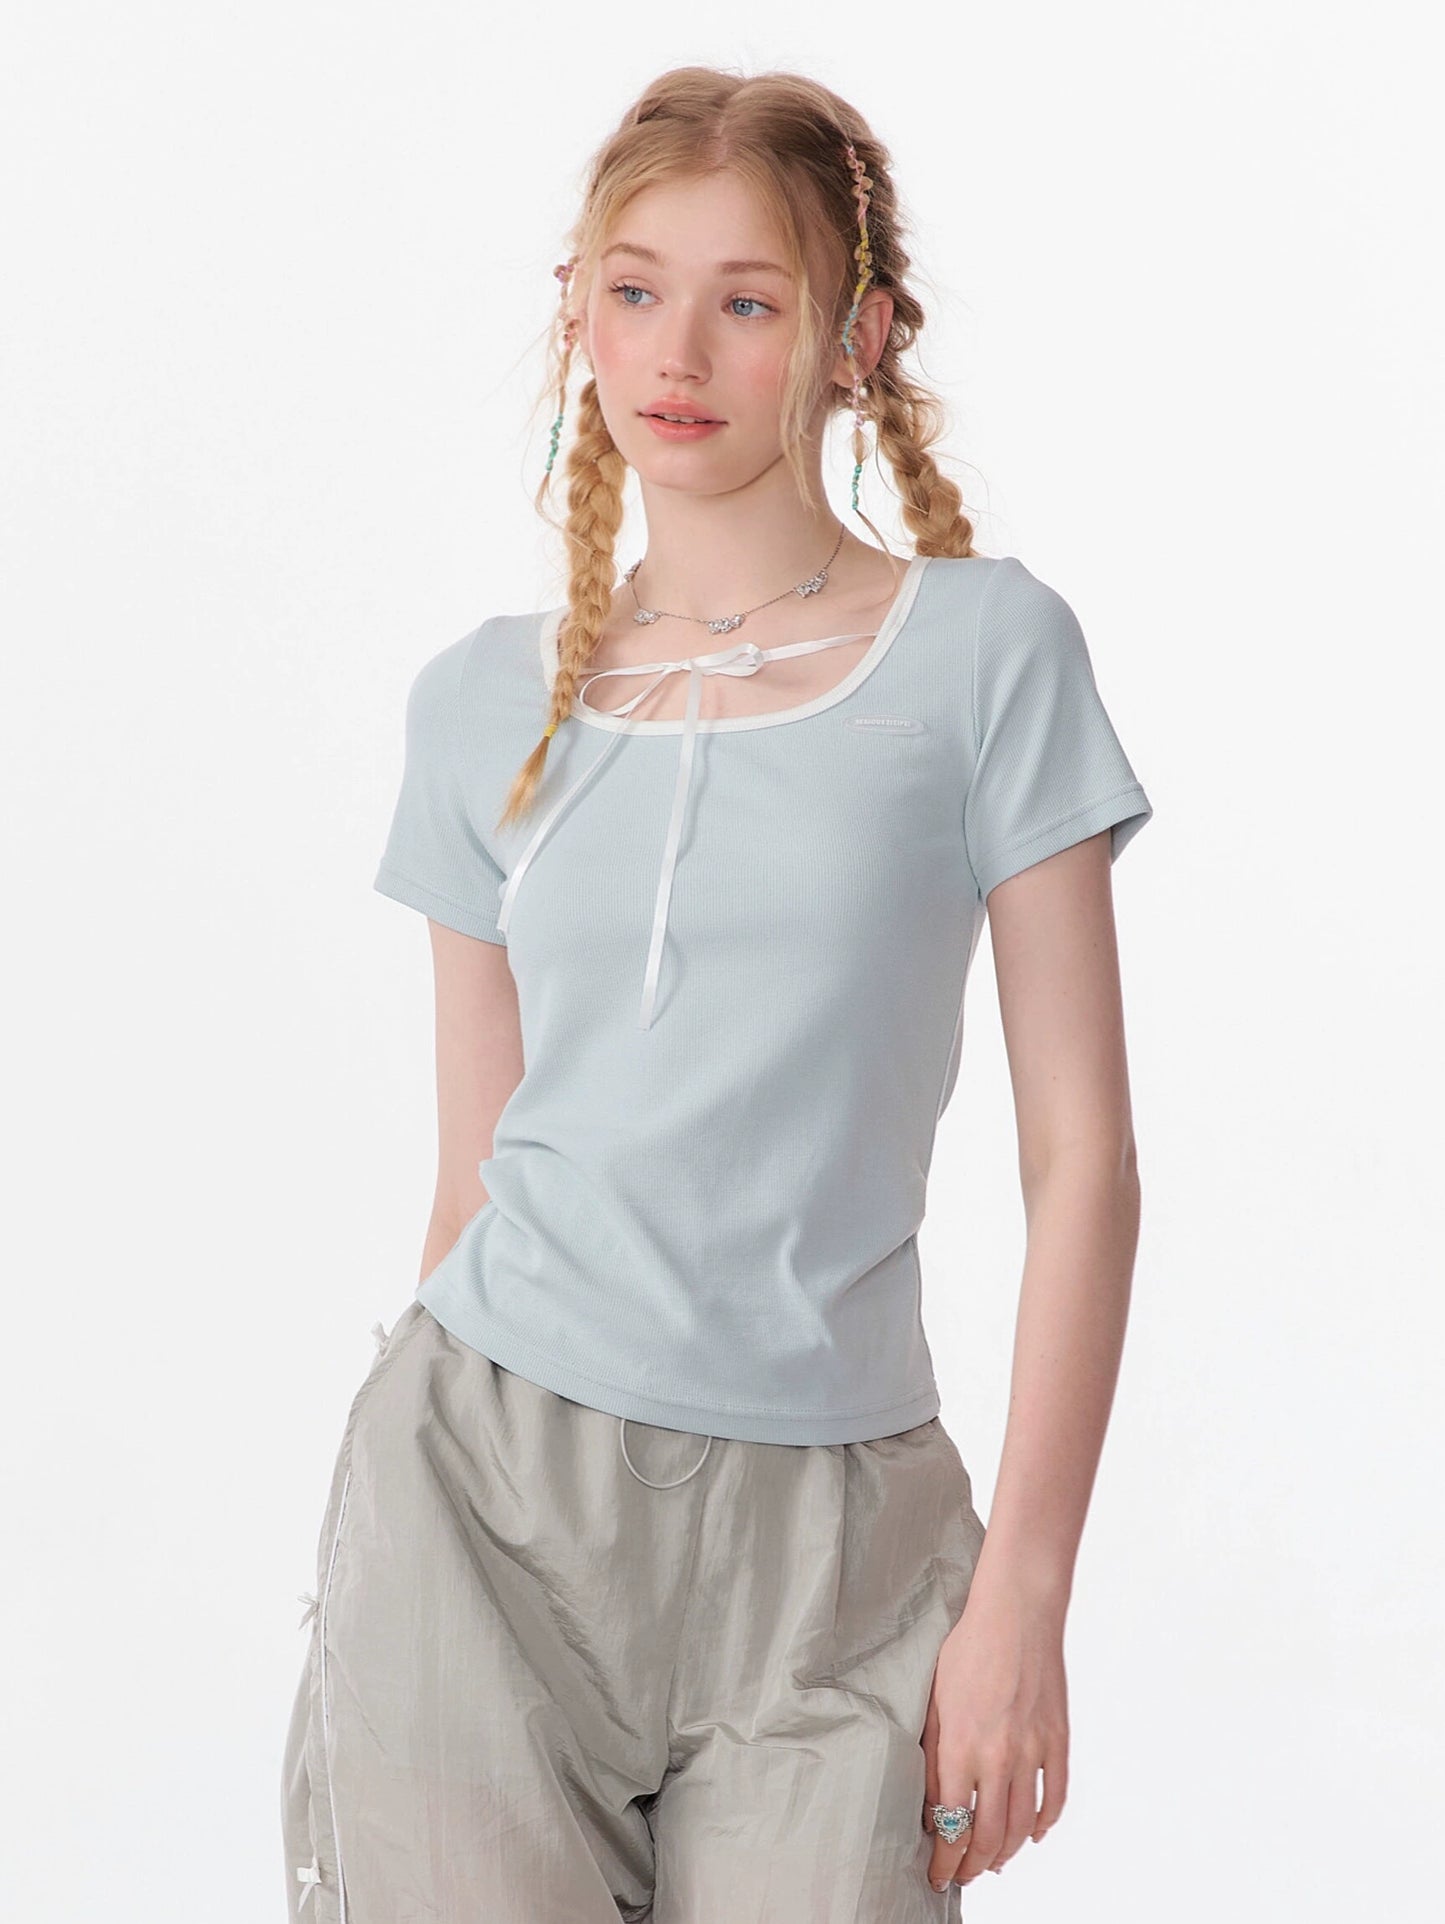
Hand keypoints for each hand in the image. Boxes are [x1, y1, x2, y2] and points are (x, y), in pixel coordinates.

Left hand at [920, 1582, 1069, 1889]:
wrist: (1017, 1613)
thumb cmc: (968, 1649)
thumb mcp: (935, 1701)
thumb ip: (933, 1757)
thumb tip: (933, 1805)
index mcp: (962, 1746)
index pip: (952, 1825)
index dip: (945, 1860)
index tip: (937, 1875)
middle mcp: (999, 1756)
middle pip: (989, 1836)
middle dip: (973, 1865)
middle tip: (963, 1875)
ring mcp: (1033, 1751)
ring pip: (1022, 1826)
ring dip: (1006, 1853)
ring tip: (992, 1861)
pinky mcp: (1058, 1741)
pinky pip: (1055, 1798)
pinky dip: (1043, 1824)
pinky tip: (1031, 1832)